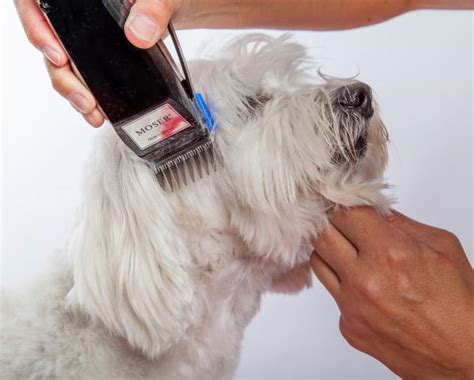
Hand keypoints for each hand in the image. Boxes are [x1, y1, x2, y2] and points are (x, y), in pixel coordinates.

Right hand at [14, 0, 184, 126]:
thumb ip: (152, 7)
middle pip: (48, 40)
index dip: (37, 28)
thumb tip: (139, 34)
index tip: (58, 55)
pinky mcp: (95, 53)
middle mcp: (74, 11)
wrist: (174, 8)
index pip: (35, 2)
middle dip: (63, 75)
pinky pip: (82, 74)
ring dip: (74, 90)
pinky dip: (89, 94)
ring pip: (63, 62)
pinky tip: (98, 110)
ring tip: (91, 110)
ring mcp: (82, 33)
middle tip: (83, 98)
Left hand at [311, 207, 473, 378]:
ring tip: (352, 251)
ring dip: (331, 250)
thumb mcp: (441, 247)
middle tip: (342, 222)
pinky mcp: (348, 326)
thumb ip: (401, 223)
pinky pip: (332, 293)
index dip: (341, 202)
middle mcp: (365, 280)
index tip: (340, 199)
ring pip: (318, 261)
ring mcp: (352, 306)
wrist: (464, 356)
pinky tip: (365, 286)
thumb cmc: (461, 304)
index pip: (344, 213)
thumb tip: (372, 209)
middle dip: (330, 223)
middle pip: (322, 234)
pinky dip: (344, 284)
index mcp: (391, 254)